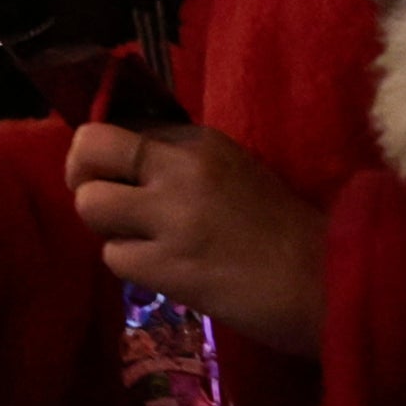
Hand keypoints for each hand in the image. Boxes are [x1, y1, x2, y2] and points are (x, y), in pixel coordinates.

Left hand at [65, 120, 326, 355]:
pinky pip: (113, 256)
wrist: (324, 281)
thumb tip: (127, 164)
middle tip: (104, 199)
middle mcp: (179, 168)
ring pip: (90, 204)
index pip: (122, 123)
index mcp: (200, 141)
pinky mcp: (166, 267)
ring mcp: (170, 217)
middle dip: (82, 174)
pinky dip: (130, 264)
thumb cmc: (287, 230)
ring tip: (139, 240)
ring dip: (106, 226)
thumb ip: (183, 163)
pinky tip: (163, 270)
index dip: (109, 151)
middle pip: (89, 147)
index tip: (118, 172)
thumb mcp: (236, 172)